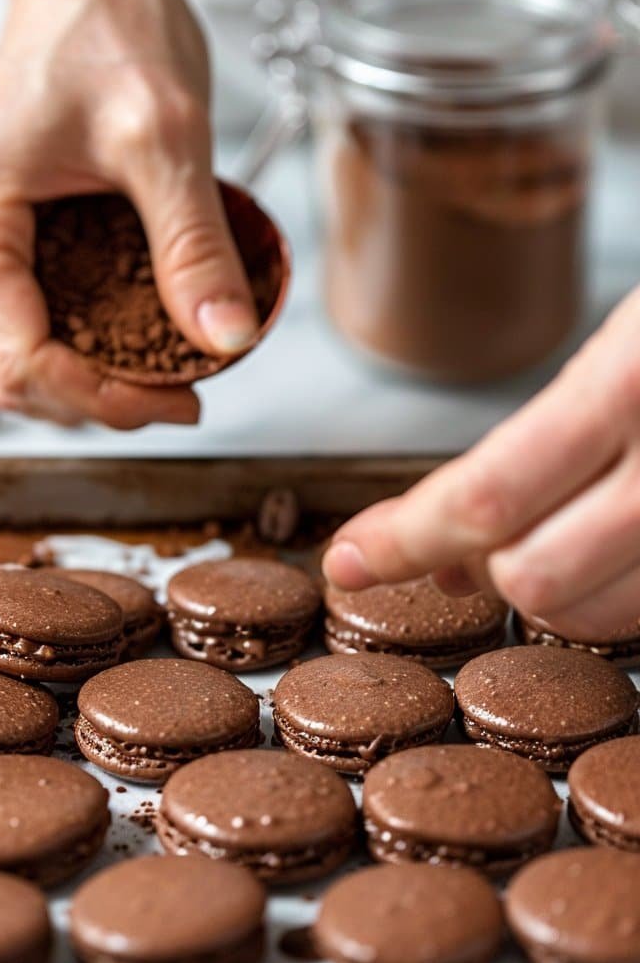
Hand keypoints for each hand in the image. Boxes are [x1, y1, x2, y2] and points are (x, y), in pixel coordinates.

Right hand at [0, 0, 258, 428]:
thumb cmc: (107, 24)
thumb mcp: (166, 137)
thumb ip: (192, 244)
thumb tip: (224, 338)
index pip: (20, 361)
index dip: (100, 398)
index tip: (177, 398)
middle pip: (13, 376)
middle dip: (100, 400)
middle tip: (183, 395)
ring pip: (20, 359)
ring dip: (92, 382)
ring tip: (169, 374)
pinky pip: (32, 321)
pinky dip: (85, 346)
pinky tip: (140, 340)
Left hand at [323, 289, 639, 638]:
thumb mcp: (625, 345)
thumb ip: (532, 448)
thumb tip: (444, 555)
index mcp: (635, 375)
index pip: (490, 492)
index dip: (403, 538)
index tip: (351, 557)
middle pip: (538, 577)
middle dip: (495, 570)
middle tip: (480, 542)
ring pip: (601, 616)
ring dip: (556, 593)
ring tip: (553, 538)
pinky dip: (618, 597)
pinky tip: (611, 550)